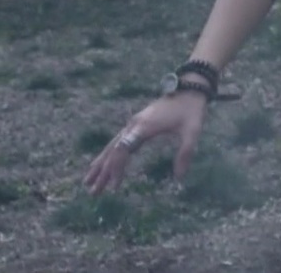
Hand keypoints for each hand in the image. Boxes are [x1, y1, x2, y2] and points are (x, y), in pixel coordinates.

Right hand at [83, 91, 207, 195]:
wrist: (189, 87)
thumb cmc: (191, 110)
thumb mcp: (192, 131)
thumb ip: (185, 153)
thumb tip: (179, 178)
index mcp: (144, 127)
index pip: (122, 151)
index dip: (116, 169)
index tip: (115, 188)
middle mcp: (134, 125)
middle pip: (112, 150)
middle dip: (102, 172)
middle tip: (93, 192)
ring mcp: (134, 123)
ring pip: (112, 145)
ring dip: (101, 164)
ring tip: (87, 182)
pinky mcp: (138, 122)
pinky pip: (118, 140)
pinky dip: (109, 154)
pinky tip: (103, 162)